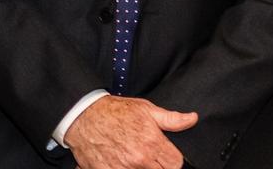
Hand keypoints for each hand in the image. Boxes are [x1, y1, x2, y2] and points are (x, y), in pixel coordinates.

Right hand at [64, 95, 196, 168]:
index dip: (170, 159)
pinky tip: (117, 161)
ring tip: (130, 156)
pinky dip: (120, 168)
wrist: (81, 115)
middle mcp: (139, 159)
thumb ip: (170, 119)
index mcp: (152, 143)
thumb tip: (191, 119)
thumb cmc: (112, 111)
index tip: (162, 154)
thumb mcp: (144, 109)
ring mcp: (123, 168)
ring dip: (139, 168)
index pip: (175, 163)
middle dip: (156, 165)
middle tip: (144, 154)